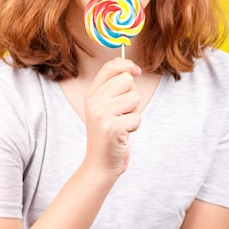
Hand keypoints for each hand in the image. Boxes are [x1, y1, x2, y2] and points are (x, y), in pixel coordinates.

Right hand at [84, 57, 141, 176]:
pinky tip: (123, 133)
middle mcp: (94, 101)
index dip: (127, 64)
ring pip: (134, 98)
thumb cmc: (108, 133)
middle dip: (132, 95)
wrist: (100, 163)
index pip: (110, 67)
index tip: (137, 71)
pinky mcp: (112, 128)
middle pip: (126, 80)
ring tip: (122, 123)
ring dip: (134, 112)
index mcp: (91, 93)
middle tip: (123, 111)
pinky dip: (134, 126)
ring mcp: (101, 114)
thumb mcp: (105, 106)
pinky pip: (137, 117)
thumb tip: (132, 69)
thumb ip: (114, 87)